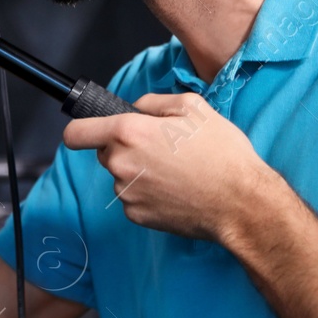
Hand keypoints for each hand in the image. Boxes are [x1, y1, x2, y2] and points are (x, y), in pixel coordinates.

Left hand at [62, 91, 277, 244]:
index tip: (92, 131)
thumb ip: (152, 102)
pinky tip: (176, 190)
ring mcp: (127, 193)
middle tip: (160, 148)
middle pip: (104, 153)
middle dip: (124, 148)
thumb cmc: (221, 152)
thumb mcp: (192, 107)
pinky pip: (134, 198)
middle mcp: (121, 164)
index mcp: (129, 133)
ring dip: (138, 172)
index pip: (76, 134)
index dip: (82, 130)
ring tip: (175, 171)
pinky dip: (148, 193)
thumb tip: (134, 109)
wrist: (241, 203)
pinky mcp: (137, 216)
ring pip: (121, 176)